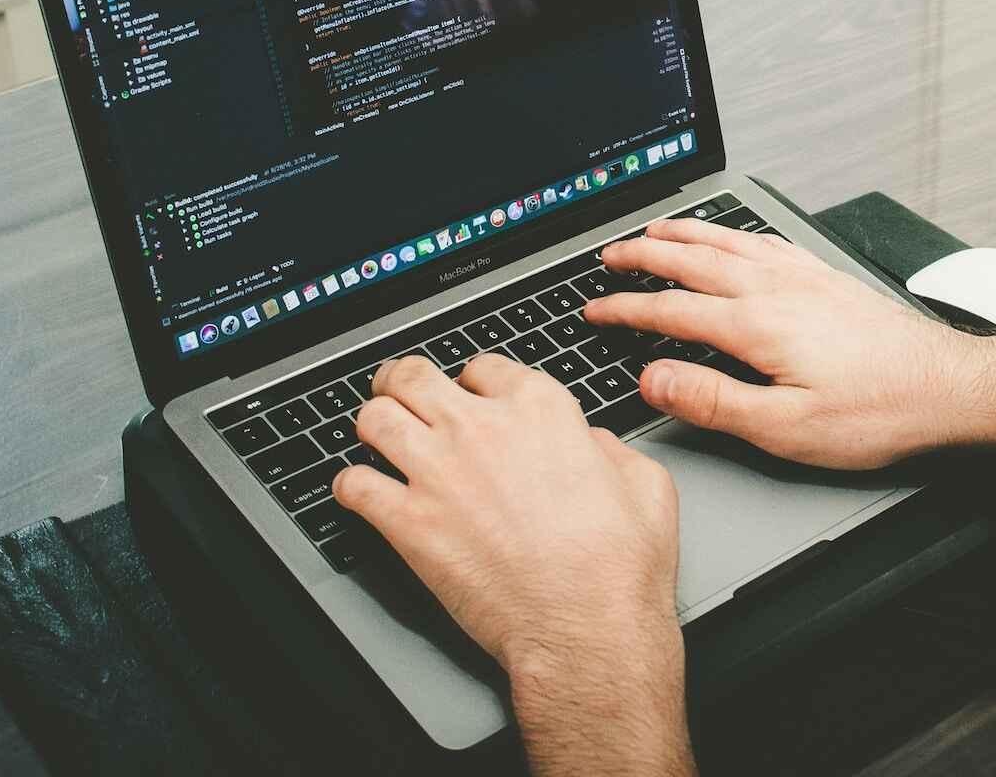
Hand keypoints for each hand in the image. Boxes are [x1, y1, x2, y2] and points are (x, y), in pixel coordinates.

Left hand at [332, 353, 680, 680]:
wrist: (586, 628)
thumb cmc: (619, 566)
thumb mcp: (645, 483)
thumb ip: (610, 448)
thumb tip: (590, 444)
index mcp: (540, 409)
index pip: (483, 366)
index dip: (473, 380)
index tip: (469, 394)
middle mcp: (481, 428)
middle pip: (413, 377)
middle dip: (401, 382)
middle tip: (398, 392)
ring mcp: (438, 472)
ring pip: (374, 418)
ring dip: (373, 423)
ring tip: (375, 434)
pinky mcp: (408, 523)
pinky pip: (352, 485)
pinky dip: (350, 487)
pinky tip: (360, 492)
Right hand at [583, 218, 978, 469]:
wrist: (950, 388)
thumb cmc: (878, 412)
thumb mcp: (786, 428)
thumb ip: (715, 401)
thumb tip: (655, 380)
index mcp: (758, 325)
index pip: (672, 310)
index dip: (626, 310)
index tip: (595, 309)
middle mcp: (778, 290)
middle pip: (694, 261)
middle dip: (645, 256)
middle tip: (610, 254)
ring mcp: (805, 278)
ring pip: (730, 243)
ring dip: (686, 234)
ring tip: (656, 229)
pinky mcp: (828, 279)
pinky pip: (766, 242)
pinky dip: (735, 233)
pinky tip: (733, 237)